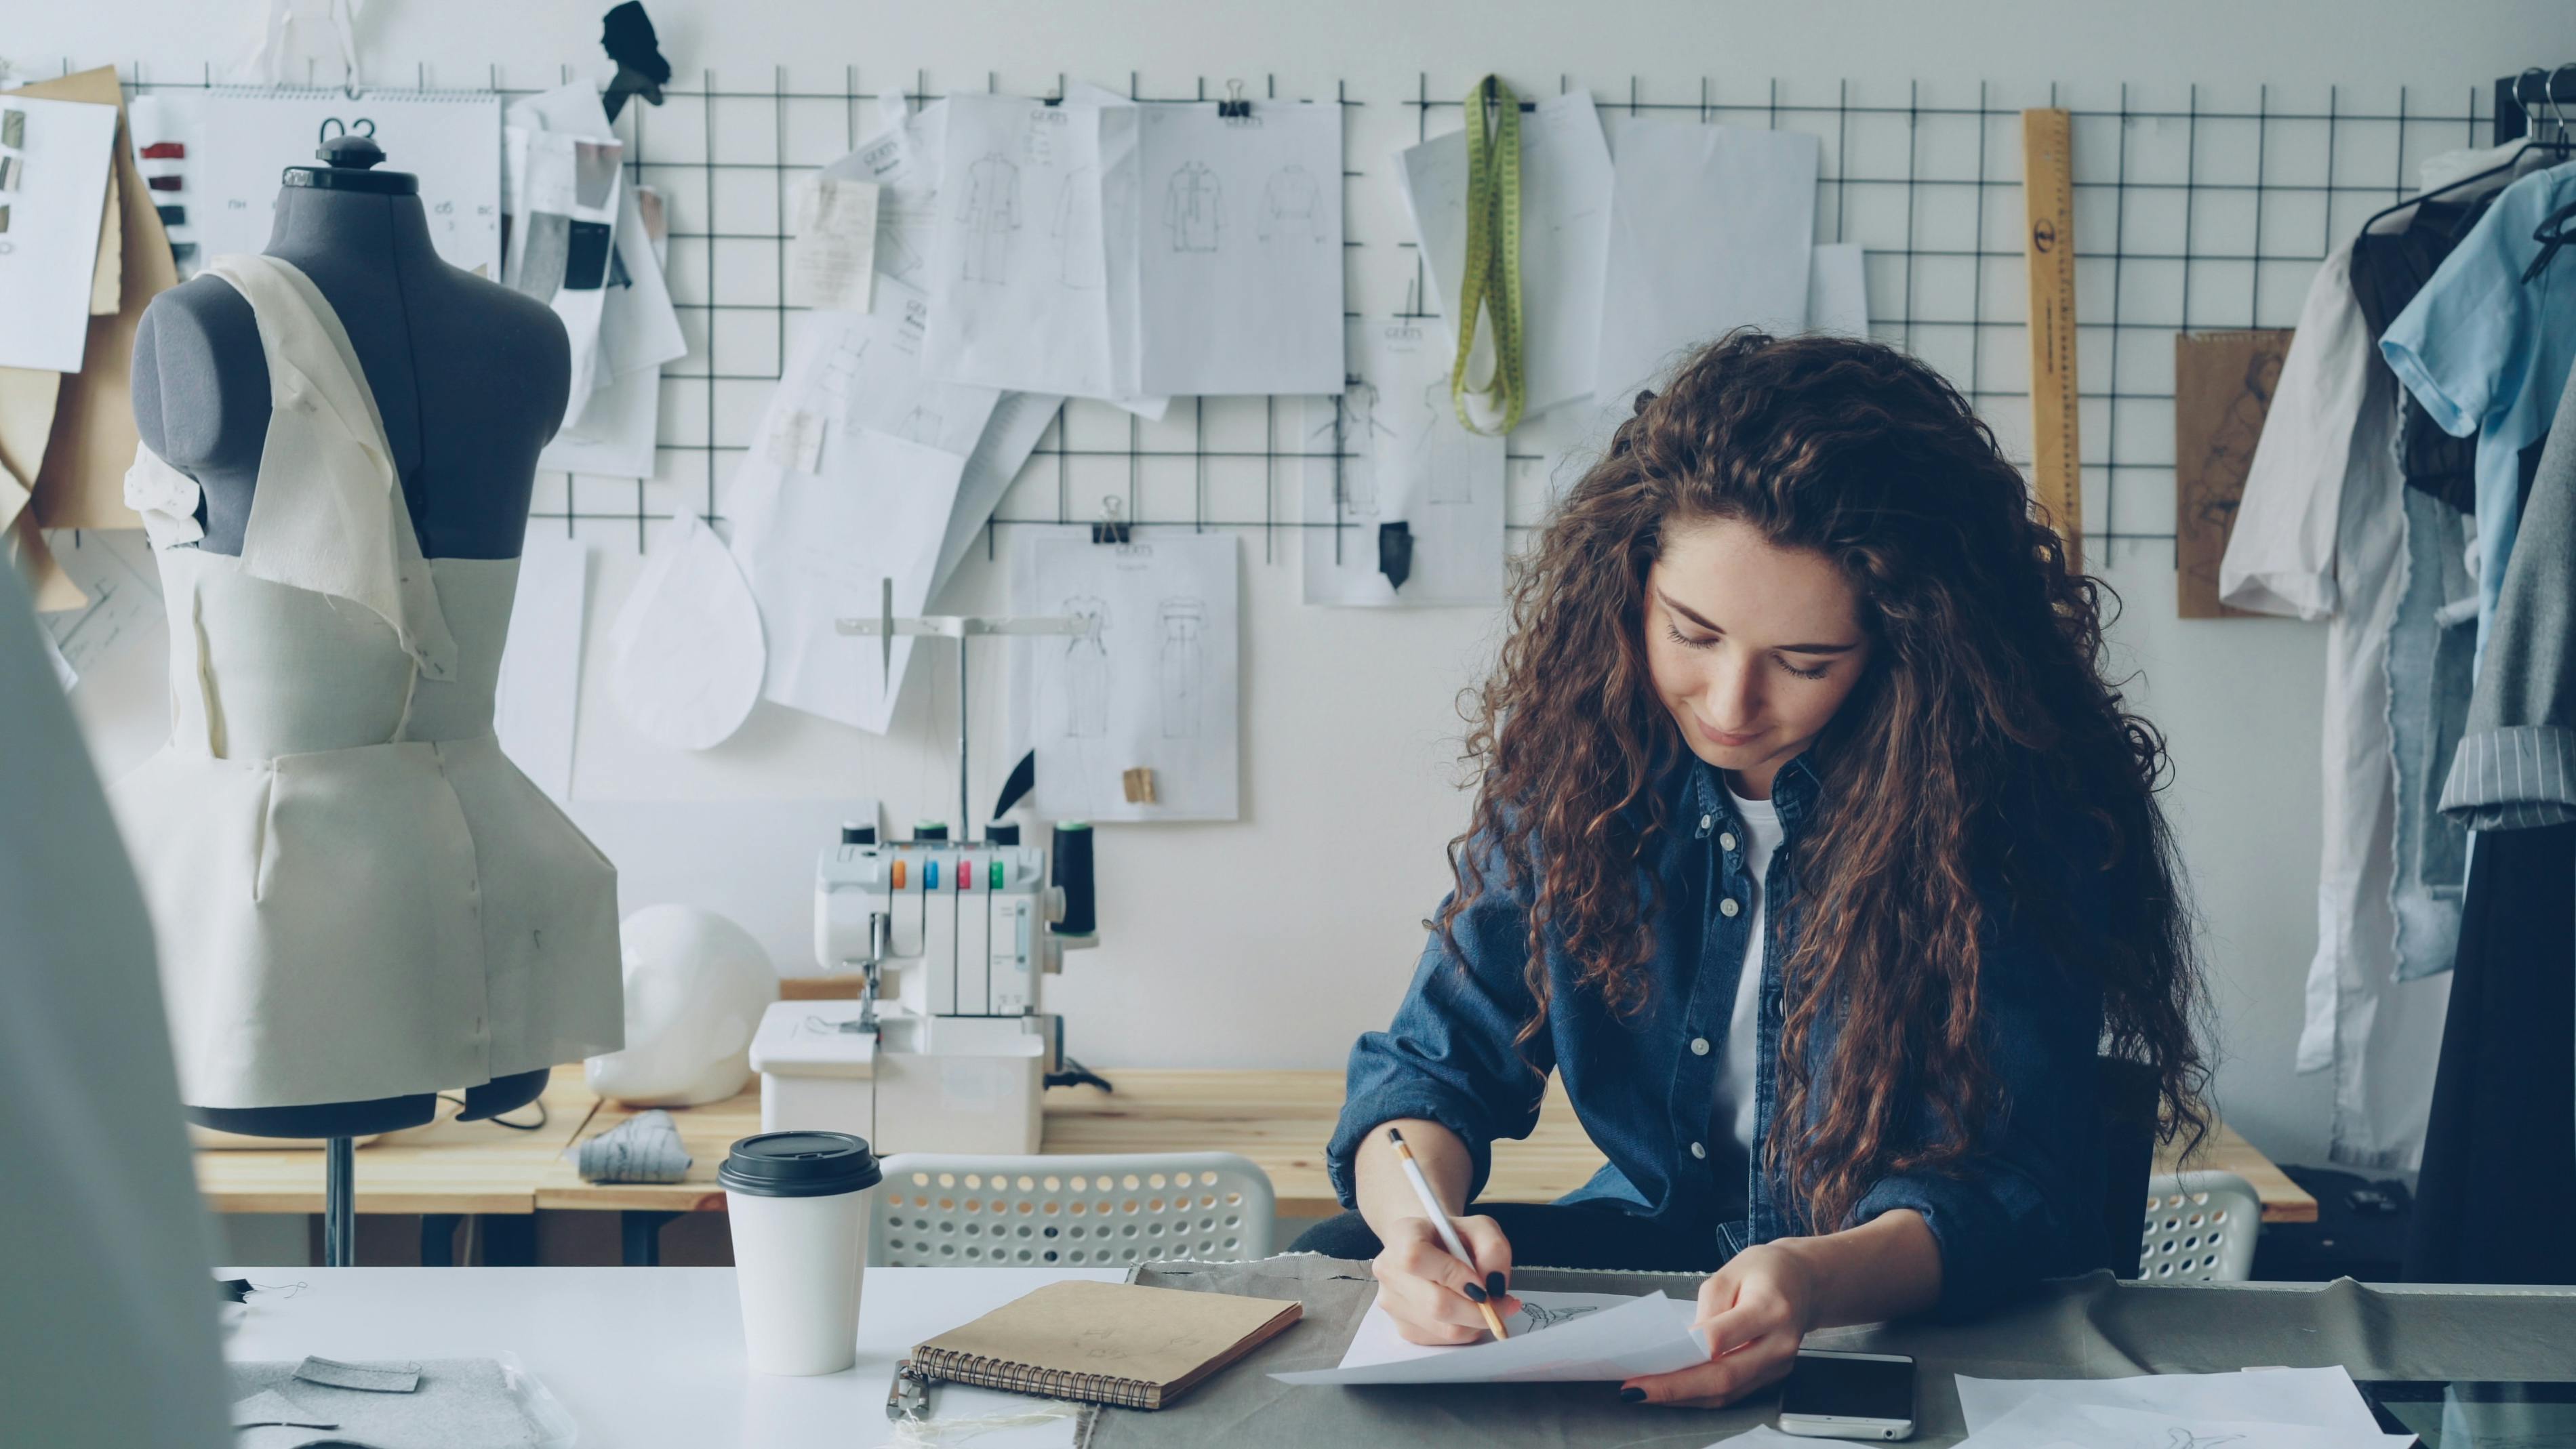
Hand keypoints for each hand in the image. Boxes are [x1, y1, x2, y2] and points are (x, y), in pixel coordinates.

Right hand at [1370, 1214, 1521, 1344]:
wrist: (1430, 1246)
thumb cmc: (1453, 1237)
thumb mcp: (1480, 1227)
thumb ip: (1493, 1249)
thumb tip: (1494, 1286)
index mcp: (1401, 1235)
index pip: (1417, 1258)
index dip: (1454, 1275)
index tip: (1482, 1283)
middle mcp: (1389, 1269)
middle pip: (1435, 1303)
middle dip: (1478, 1310)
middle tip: (1502, 1304)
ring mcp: (1392, 1302)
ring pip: (1444, 1328)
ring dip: (1475, 1322)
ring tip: (1487, 1305)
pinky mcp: (1403, 1327)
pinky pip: (1443, 1340)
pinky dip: (1465, 1330)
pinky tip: (1468, 1312)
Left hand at [1621, 1242, 1818, 1407]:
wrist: (1806, 1281)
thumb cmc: (1766, 1270)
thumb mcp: (1729, 1273)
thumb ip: (1705, 1310)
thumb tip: (1682, 1345)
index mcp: (1770, 1308)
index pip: (1720, 1339)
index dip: (1681, 1355)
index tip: (1647, 1363)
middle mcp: (1780, 1343)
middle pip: (1724, 1377)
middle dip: (1675, 1388)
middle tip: (1635, 1390)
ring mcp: (1779, 1365)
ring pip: (1728, 1393)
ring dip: (1683, 1397)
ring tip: (1646, 1392)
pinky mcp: (1773, 1376)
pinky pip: (1734, 1393)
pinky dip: (1701, 1396)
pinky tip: (1674, 1391)